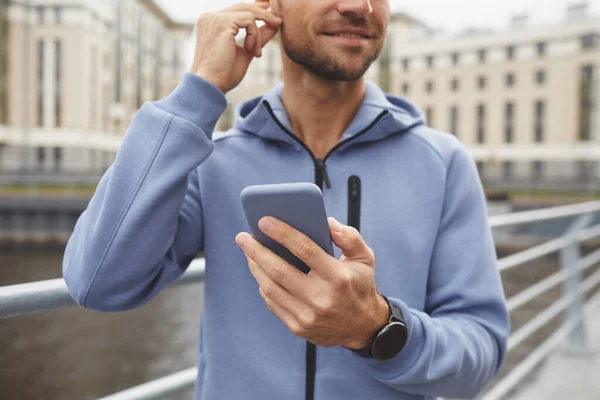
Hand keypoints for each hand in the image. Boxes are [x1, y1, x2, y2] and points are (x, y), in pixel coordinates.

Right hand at [191, 1, 281, 93]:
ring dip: (258, 34)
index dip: (255, 8)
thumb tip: (274, 25)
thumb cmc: (224, 74)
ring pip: (249, 13)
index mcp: (212, 23)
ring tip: (256, 53)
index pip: (236, 10)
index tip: (270, 13)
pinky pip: (249, 20)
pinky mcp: (222, 23)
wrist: (211, 85)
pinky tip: (251, 51)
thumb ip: (258, 37)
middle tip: (278, 23)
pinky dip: (255, 36)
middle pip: (243, 6)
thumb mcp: (246, 52)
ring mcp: (215, 18)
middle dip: (264, 13)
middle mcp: (210, 17)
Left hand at [235, 217, 389, 348]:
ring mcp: (308, 316)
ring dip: (255, 267)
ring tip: (248, 252)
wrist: (363, 327)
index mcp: (338, 277)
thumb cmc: (359, 285)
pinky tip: (259, 271)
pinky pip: (273, 302)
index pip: (305, 249)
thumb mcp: (364, 258)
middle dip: (256, 250)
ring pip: (271, 287)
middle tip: (242, 237)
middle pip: (279, 270)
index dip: (282, 233)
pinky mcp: (298, 327)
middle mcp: (321, 298)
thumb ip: (349, 236)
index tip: (264, 220)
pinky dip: (263, 285)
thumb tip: (326, 222)